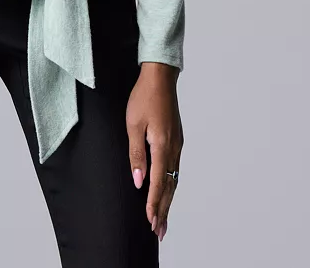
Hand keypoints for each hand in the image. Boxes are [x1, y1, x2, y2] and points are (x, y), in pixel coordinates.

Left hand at [125, 62, 182, 241]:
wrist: (160, 77)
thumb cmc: (143, 97)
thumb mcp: (133, 124)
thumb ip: (136, 154)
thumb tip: (138, 181)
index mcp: (162, 145)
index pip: (158, 182)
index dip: (153, 204)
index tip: (149, 222)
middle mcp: (173, 148)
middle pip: (169, 186)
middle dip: (162, 210)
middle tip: (158, 231)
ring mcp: (177, 144)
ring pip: (173, 180)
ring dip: (168, 201)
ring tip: (162, 220)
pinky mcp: (176, 140)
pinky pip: (174, 169)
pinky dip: (171, 186)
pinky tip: (167, 193)